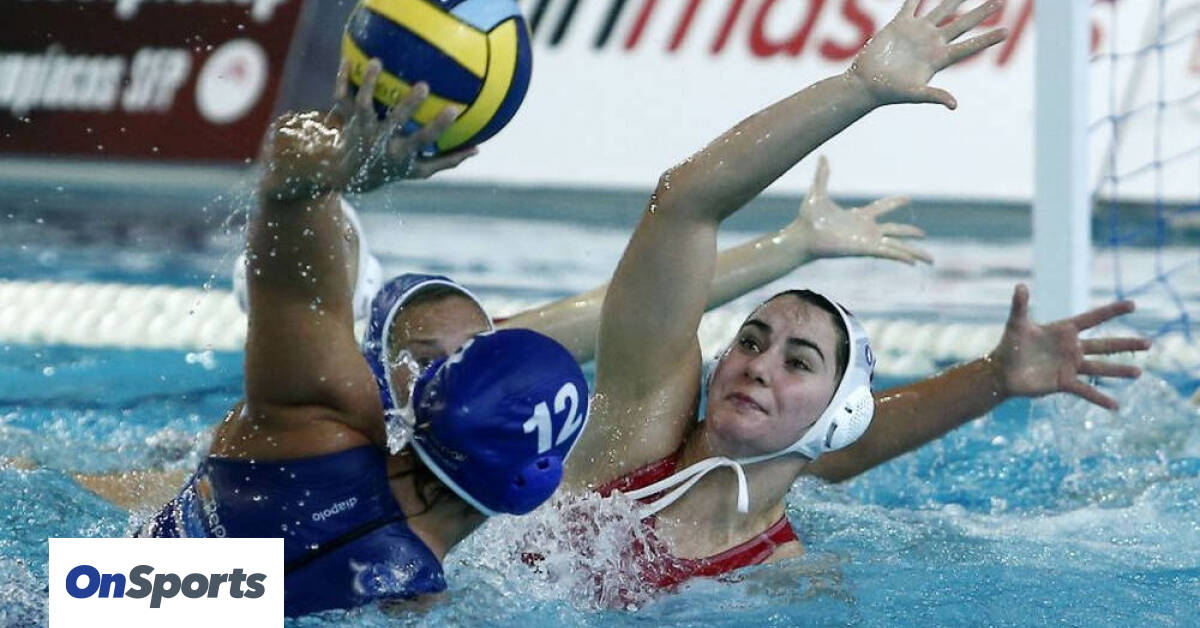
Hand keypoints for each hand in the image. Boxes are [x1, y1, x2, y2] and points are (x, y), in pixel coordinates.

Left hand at [328, 58, 477, 189]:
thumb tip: (478, 148)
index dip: (438, 126)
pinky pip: (342, 97)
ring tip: (378, 62)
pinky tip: (348, 58)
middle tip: (424, 85)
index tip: (454, 109)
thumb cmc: (392, 169)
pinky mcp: (347, 118)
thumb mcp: (420, 171)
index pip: (423, 141)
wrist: (351, 174)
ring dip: (369, 84)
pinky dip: (342, 80)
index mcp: (400, 153)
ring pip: (363, 105)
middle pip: (394, 122)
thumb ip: (447, 160)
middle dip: (408, 105)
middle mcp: (380, 141)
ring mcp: (361, 128)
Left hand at [789, 156, 931, 264]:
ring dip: (914, 251)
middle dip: (910, 233)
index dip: (894, 203)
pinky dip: (902, 256)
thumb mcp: (817, 192)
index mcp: (858, 216)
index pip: (882, 208)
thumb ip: (822, 175)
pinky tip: (914, 262)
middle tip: (924, 234)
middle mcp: (866, 230)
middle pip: (895, 230)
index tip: (908, 198)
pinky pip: (888, 253)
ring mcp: (867, 241)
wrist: (801, 236)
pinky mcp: (865, 249)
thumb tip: (821, 155)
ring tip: (930, 259)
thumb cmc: (807, 219)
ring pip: (897, 246)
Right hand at [848, 0, 1007, 108]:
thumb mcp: (914, 95)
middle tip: (999, 3)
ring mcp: (917, 32)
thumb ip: (934, 96)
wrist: (866, 84)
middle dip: (980, 13)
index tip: (1006, 31)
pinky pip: (911, 5)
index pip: (968, 46)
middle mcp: (931, 43)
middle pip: (962, 24)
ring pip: (941, 10)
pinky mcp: (899, 25)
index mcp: (938, 58)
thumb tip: (954, 105)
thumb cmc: (889, 92)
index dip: (987, 39)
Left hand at [988, 284, 1150, 409]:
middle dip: (1127, 344)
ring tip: (1139, 373)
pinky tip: (1116, 406)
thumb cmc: (1010, 345)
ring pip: (1100, 367)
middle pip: (1105, 344)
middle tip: (1149, 343)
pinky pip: (1086, 390)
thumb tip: (1019, 286)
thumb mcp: (1016, 324)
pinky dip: (1100, 398)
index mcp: (1064, 330)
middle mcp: (1072, 348)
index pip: (1093, 318)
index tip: (1132, 305)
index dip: (1112, 311)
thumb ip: (1020, 305)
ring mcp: (1070, 366)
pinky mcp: (1064, 382)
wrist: (1002, 372)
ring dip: (1119, 370)